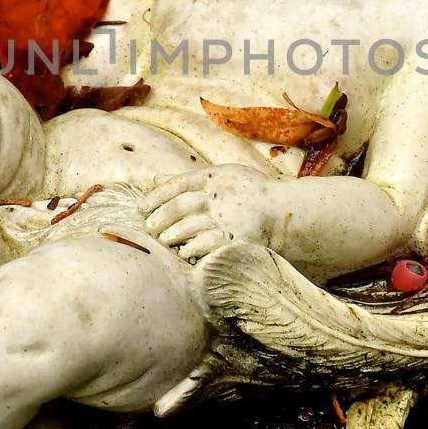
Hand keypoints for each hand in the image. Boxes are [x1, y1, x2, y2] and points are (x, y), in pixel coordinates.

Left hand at [141, 165, 279, 261]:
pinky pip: (205, 246)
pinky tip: (185, 252)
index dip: (156, 196)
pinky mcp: (235, 238)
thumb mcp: (224, 176)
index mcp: (216, 177)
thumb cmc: (251, 192)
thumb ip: (192, 179)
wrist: (286, 212)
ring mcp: (227, 218)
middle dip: (160, 218)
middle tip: (149, 227)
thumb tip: (155, 179)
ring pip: (189, 227)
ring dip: (172, 235)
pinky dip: (191, 249)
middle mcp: (220, 196)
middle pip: (179, 206)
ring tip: (164, 240)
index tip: (141, 207)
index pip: (178, 184)